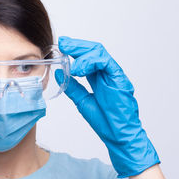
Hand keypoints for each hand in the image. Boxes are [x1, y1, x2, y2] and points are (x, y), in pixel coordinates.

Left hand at [55, 36, 159, 177]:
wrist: (118, 136)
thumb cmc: (105, 121)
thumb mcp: (82, 101)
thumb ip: (72, 86)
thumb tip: (59, 73)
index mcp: (98, 78)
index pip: (86, 58)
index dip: (74, 50)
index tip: (61, 45)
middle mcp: (107, 74)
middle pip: (93, 51)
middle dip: (76, 45)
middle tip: (63, 43)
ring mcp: (114, 75)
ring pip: (99, 53)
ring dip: (82, 53)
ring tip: (69, 60)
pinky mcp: (120, 79)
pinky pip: (106, 63)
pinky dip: (91, 62)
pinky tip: (79, 69)